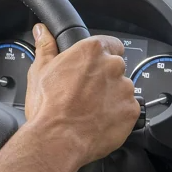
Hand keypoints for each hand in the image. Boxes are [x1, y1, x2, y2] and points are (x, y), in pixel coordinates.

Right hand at [23, 23, 139, 164]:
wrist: (57, 139)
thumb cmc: (48, 107)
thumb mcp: (40, 71)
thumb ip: (46, 47)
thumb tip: (43, 32)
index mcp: (92, 51)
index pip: (111, 44)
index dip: (102, 56)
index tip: (94, 67)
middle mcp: (113, 66)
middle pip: (116, 67)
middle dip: (105, 79)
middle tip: (87, 93)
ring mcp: (125, 89)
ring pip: (123, 89)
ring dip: (112, 97)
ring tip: (91, 110)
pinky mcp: (131, 111)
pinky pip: (128, 109)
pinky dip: (118, 115)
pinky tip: (100, 121)